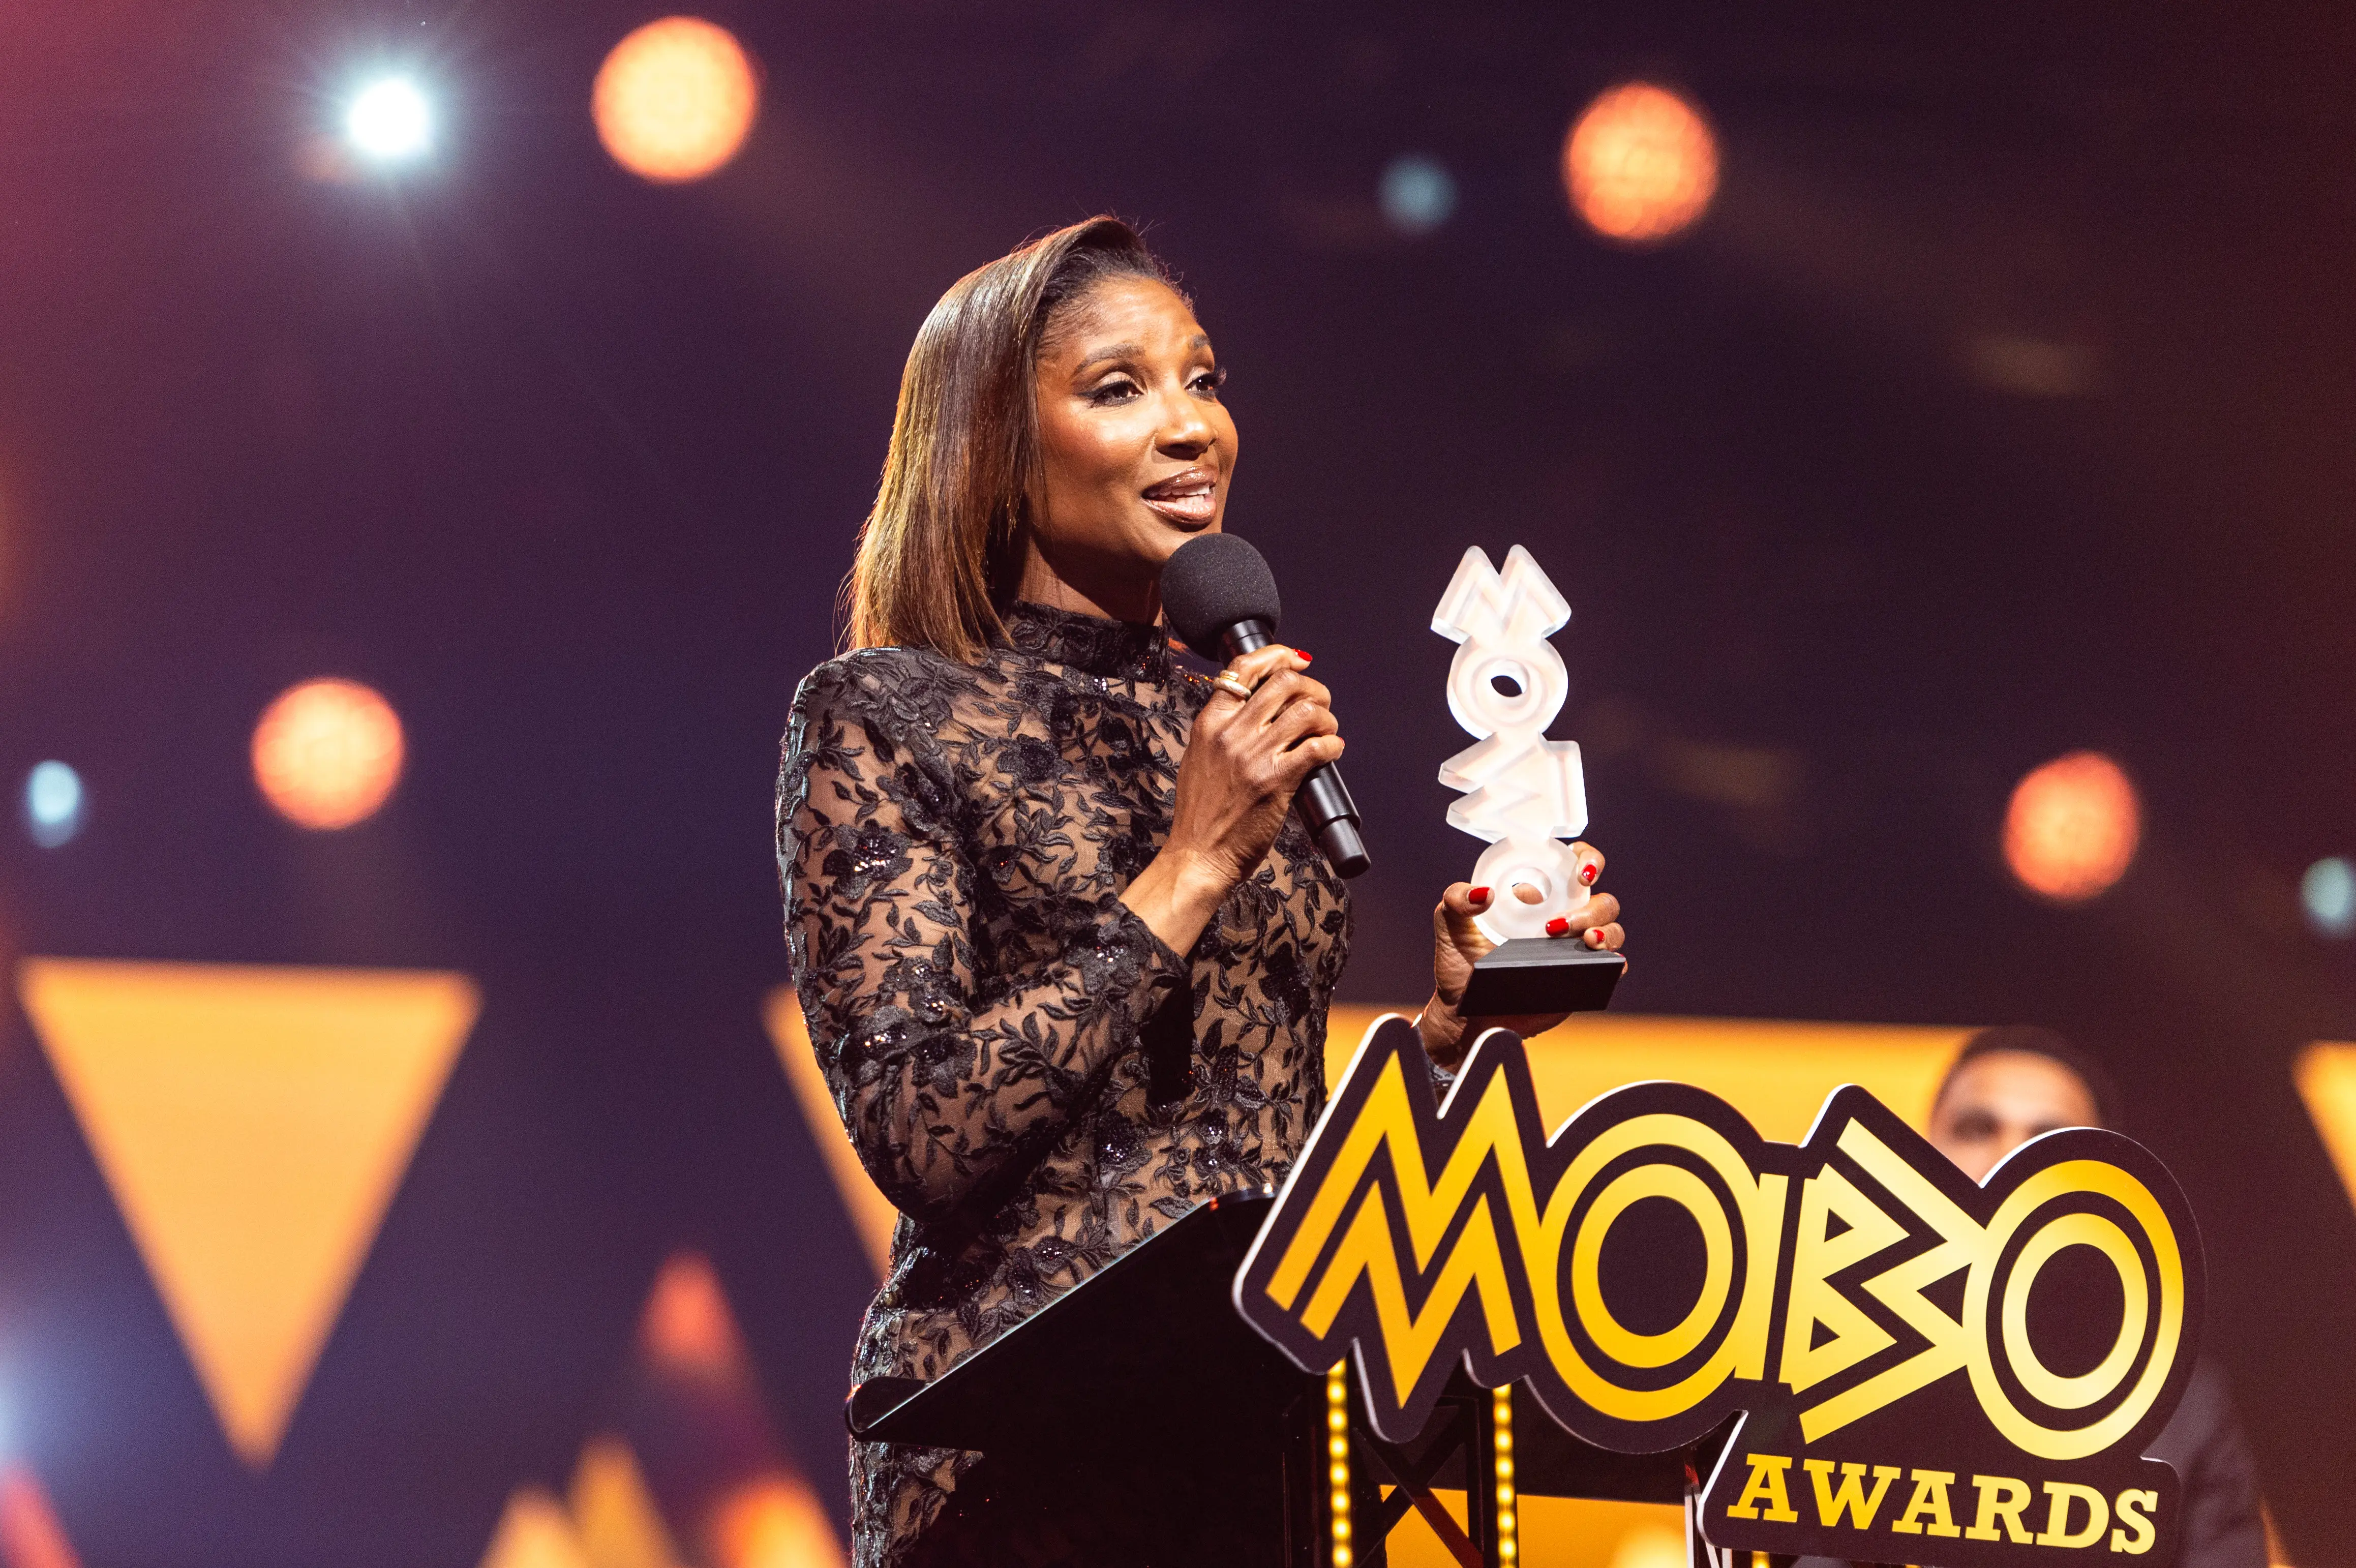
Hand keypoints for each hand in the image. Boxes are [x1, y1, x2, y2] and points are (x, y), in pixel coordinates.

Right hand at [1119, 644, 1341, 953]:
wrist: (1198, 855)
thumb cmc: (1201, 815)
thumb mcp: (1199, 758)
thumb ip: (1222, 730)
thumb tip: (1256, 709)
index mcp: (1210, 722)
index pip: (1243, 668)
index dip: (1277, 655)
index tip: (1297, 659)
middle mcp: (1231, 732)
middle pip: (1284, 682)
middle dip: (1312, 688)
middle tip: (1320, 703)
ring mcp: (1254, 755)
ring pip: (1307, 711)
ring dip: (1326, 717)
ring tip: (1327, 731)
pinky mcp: (1276, 781)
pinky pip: (1317, 747)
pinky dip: (1333, 746)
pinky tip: (1332, 752)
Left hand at [1417, 844, 1622, 1067]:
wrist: (1465, 1013)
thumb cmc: (1460, 964)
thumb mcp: (1450, 925)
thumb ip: (1456, 900)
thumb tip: (1483, 894)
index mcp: (1539, 896)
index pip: (1577, 865)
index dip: (1589, 861)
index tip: (1581, 875)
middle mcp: (1565, 917)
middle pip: (1602, 901)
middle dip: (1591, 909)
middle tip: (1556, 926)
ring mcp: (1576, 948)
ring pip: (1613, 930)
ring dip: (1605, 932)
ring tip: (1584, 941)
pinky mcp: (1582, 977)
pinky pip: (1612, 966)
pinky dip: (1613, 961)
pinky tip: (1598, 960)